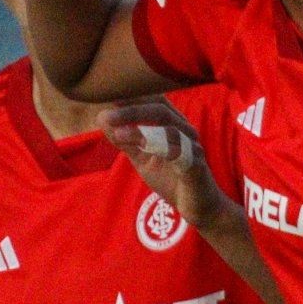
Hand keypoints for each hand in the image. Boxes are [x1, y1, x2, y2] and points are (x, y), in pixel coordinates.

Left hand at [102, 101, 228, 229]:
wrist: (199, 206)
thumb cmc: (172, 178)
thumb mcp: (143, 158)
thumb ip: (125, 140)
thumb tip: (102, 118)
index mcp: (173, 124)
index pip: (153, 100)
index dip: (131, 97)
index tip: (105, 97)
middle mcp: (185, 130)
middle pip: (161, 109)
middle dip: (132, 110)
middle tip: (106, 115)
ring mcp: (193, 147)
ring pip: (169, 128)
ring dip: (141, 129)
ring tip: (117, 133)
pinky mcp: (197, 166)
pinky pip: (179, 153)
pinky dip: (159, 147)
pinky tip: (141, 148)